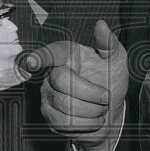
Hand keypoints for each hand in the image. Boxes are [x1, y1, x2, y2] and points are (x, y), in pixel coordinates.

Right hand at [23, 20, 127, 150]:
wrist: (111, 110)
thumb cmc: (111, 80)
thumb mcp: (116, 59)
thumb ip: (108, 43)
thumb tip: (101, 25)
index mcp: (67, 55)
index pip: (50, 54)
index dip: (40, 58)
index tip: (33, 62)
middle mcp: (52, 73)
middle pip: (62, 81)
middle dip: (91, 93)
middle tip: (106, 96)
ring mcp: (48, 96)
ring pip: (64, 105)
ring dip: (91, 111)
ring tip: (101, 108)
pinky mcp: (50, 117)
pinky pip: (65, 123)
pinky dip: (86, 124)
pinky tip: (93, 120)